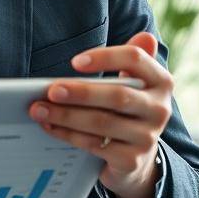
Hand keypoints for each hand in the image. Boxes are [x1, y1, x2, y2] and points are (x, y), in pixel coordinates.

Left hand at [29, 32, 172, 197]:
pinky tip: (48, 126)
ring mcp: (148, 137)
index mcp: (160, 81)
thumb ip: (130, 60)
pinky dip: (67, 135)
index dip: (105, 58)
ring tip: (38, 108)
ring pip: (102, 122)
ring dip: (66, 115)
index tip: (74, 62)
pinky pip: (95, 145)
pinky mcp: (132, 160)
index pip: (135, 59)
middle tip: (51, 90)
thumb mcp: (130, 83)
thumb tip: (145, 36)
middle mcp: (159, 108)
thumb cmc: (124, 109)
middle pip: (118, 96)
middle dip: (80, 92)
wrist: (135, 157)